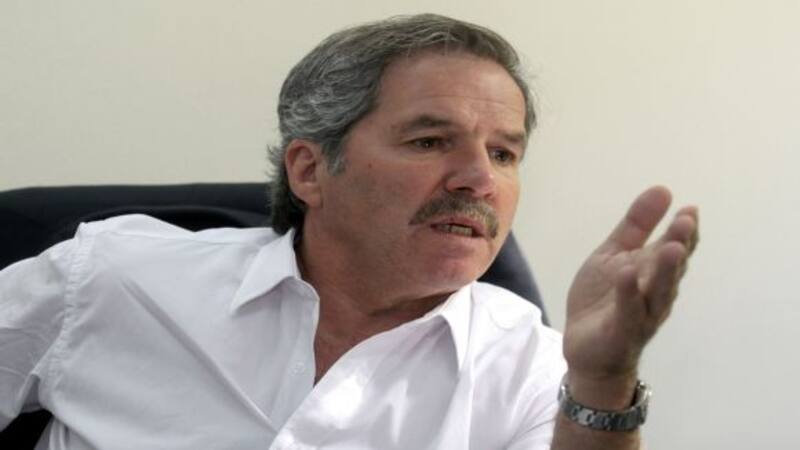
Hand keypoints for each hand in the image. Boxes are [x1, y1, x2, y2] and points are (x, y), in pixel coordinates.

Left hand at [562, 186, 698, 404]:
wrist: (585, 346)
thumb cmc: (604, 299)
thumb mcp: (615, 254)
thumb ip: (637, 225)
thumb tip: (663, 189)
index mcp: (654, 272)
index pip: (676, 248)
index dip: (684, 231)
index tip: (690, 210)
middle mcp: (655, 293)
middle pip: (672, 268)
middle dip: (679, 245)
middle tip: (686, 222)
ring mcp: (641, 314)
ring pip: (658, 291)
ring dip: (665, 270)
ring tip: (671, 247)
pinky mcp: (621, 331)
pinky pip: (627, 312)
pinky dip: (628, 294)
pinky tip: (627, 275)